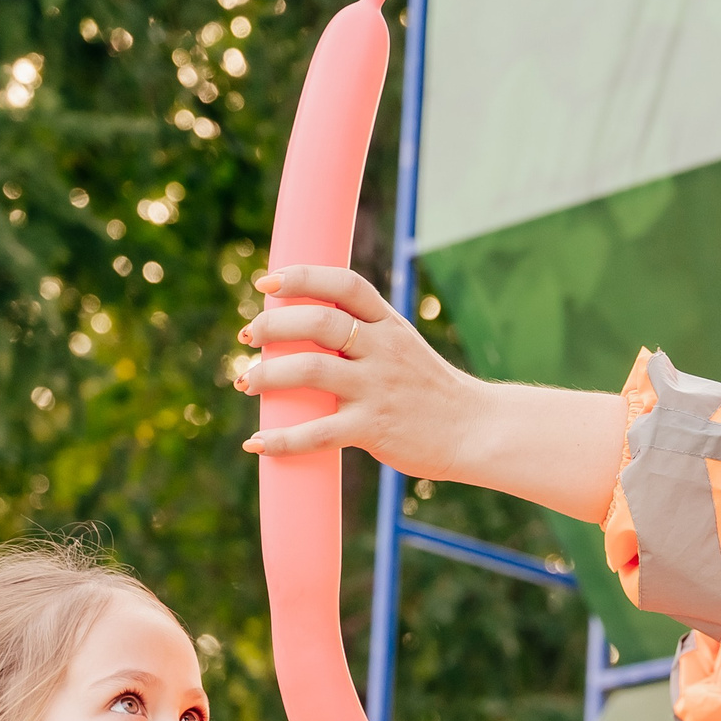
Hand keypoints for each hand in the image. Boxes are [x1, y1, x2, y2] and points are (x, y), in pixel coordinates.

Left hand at [235, 267, 480, 472]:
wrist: (474, 430)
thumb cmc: (431, 391)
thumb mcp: (404, 348)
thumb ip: (363, 336)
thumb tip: (305, 332)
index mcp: (389, 325)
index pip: (344, 285)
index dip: (302, 277)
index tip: (267, 283)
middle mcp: (382, 350)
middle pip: (317, 323)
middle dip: (272, 325)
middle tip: (247, 335)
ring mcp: (377, 388)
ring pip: (310, 370)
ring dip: (268, 374)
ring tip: (246, 382)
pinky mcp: (373, 428)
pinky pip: (318, 432)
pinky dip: (281, 439)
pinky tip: (257, 443)